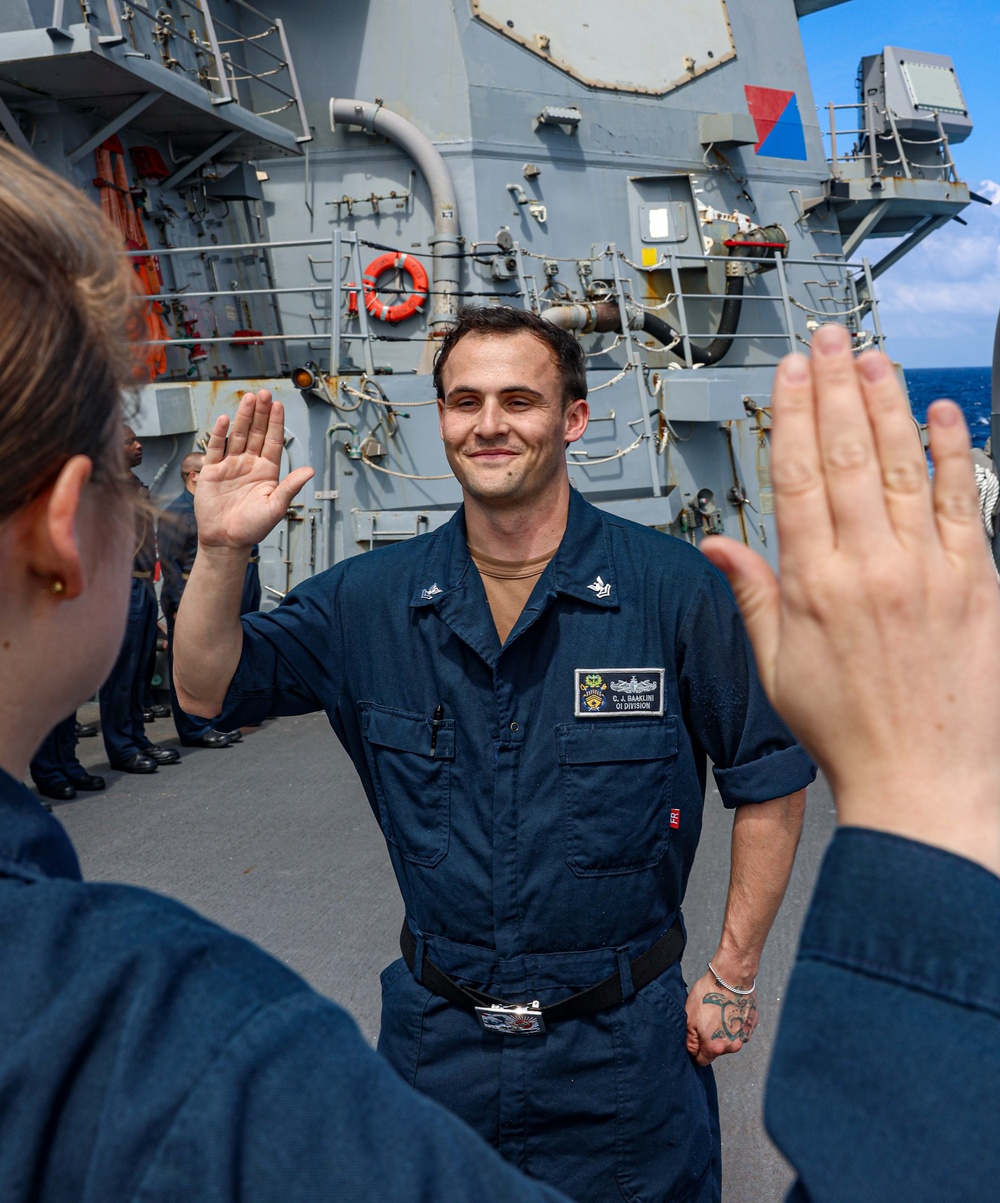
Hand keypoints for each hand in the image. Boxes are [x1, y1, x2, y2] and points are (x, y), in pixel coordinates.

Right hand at [195, 391, 313, 549]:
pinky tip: (226, 419)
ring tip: (248, 399)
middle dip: (260, 413)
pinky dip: (220, 434)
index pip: (273, 441)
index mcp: (267, 471)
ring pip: (238, 436)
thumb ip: (291, 486)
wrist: (226, 541)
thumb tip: (310, 471)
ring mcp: (231, 465)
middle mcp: (250, 464)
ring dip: (243, 417)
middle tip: (264, 393)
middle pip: (256, 433)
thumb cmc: (253, 527)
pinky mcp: (213, 471)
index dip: (275, 423)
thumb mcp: (276, 506)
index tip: (278, 405)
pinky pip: (216, 448)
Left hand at [685, 969, 756, 1066]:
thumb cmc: (708, 995)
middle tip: (706, 1020)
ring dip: (724, 1031)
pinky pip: (740, 1029)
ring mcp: (744, 1035)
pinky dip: (734, 1023)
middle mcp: (732, 1046)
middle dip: (711, 1039)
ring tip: (718, 1012)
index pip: (703, 1060)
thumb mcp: (689, 1018)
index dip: (696, 1052)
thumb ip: (690, 1040)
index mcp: (714, 1047)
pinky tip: (729, 1009)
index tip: (695, 1040)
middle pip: (717, 1050)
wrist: (730, 978)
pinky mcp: (751, 1025)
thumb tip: (692, 1051)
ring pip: (730, 1040)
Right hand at [701, 324, 999, 874]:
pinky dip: (954, 454)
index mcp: (816, 585)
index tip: (791, 373)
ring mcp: (930, 570)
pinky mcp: (978, 583)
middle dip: (837, 387)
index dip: (792, 415)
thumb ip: (751, 595)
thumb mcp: (777, 668)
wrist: (924, 783)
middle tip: (831, 339)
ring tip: (876, 357)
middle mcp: (872, 566)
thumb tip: (719, 544)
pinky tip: (942, 415)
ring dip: (889, 405)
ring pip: (905, 466)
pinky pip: (967, 502)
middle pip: (848, 456)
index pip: (797, 477)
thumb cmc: (849, 733)